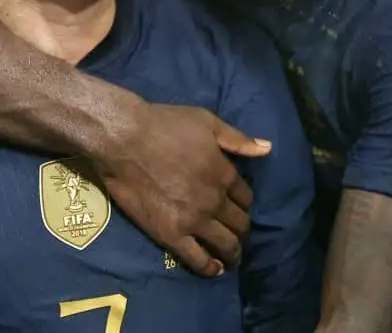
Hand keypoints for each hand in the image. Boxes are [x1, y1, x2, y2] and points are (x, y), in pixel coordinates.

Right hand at [92, 102, 270, 276]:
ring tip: (233, 257)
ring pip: (225, 244)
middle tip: (239, 234)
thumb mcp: (208, 122)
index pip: (247, 197)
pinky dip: (209, 268)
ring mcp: (194, 220)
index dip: (245, 203)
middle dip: (243, 229)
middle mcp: (215, 201)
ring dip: (233, 252)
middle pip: (240, 223)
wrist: (124, 140)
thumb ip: (238, 140)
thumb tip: (267, 149)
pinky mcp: (170, 235)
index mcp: (225, 174)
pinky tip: (215, 270)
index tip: (240, 207)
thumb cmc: (165, 125)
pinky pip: (197, 259)